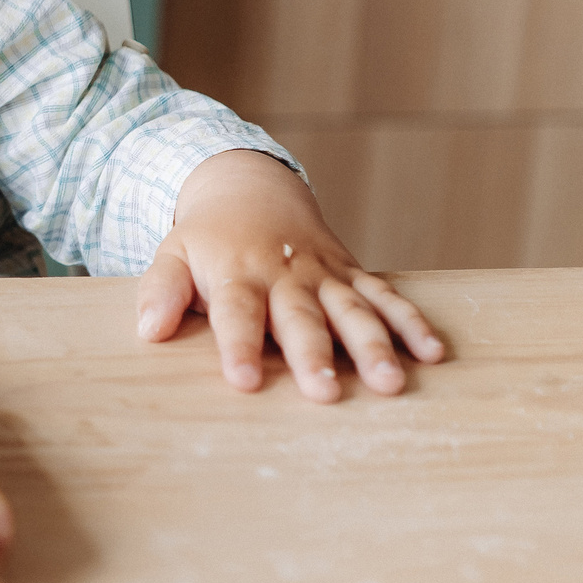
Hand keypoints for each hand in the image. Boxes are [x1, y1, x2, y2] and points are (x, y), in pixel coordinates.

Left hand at [135, 149, 445, 400]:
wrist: (250, 189)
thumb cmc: (207, 240)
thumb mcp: (172, 254)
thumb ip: (161, 290)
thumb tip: (149, 330)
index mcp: (237, 274)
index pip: (237, 313)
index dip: (241, 346)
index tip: (245, 380)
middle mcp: (284, 276)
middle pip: (300, 318)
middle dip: (315, 354)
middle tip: (326, 392)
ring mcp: (323, 275)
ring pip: (351, 310)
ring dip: (373, 345)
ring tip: (389, 383)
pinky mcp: (352, 274)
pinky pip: (385, 296)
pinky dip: (411, 322)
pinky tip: (433, 354)